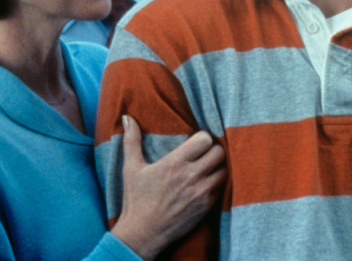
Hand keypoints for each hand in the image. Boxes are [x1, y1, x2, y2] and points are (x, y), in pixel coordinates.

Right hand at [110, 115, 226, 259]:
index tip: (196, 142)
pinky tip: (207, 183)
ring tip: (209, 167)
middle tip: (205, 153)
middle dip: (213, 150)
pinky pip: (221, 188)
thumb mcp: (131, 168)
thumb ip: (131, 140)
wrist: (143, 233)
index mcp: (175, 163)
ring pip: (224, 170)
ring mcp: (201, 192)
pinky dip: (217, 184)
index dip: (202, 138)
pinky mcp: (206, 207)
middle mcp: (191, 176)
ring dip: (218, 167)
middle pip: (219, 152)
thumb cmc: (136, 199)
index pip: (204, 139)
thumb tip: (127, 118)